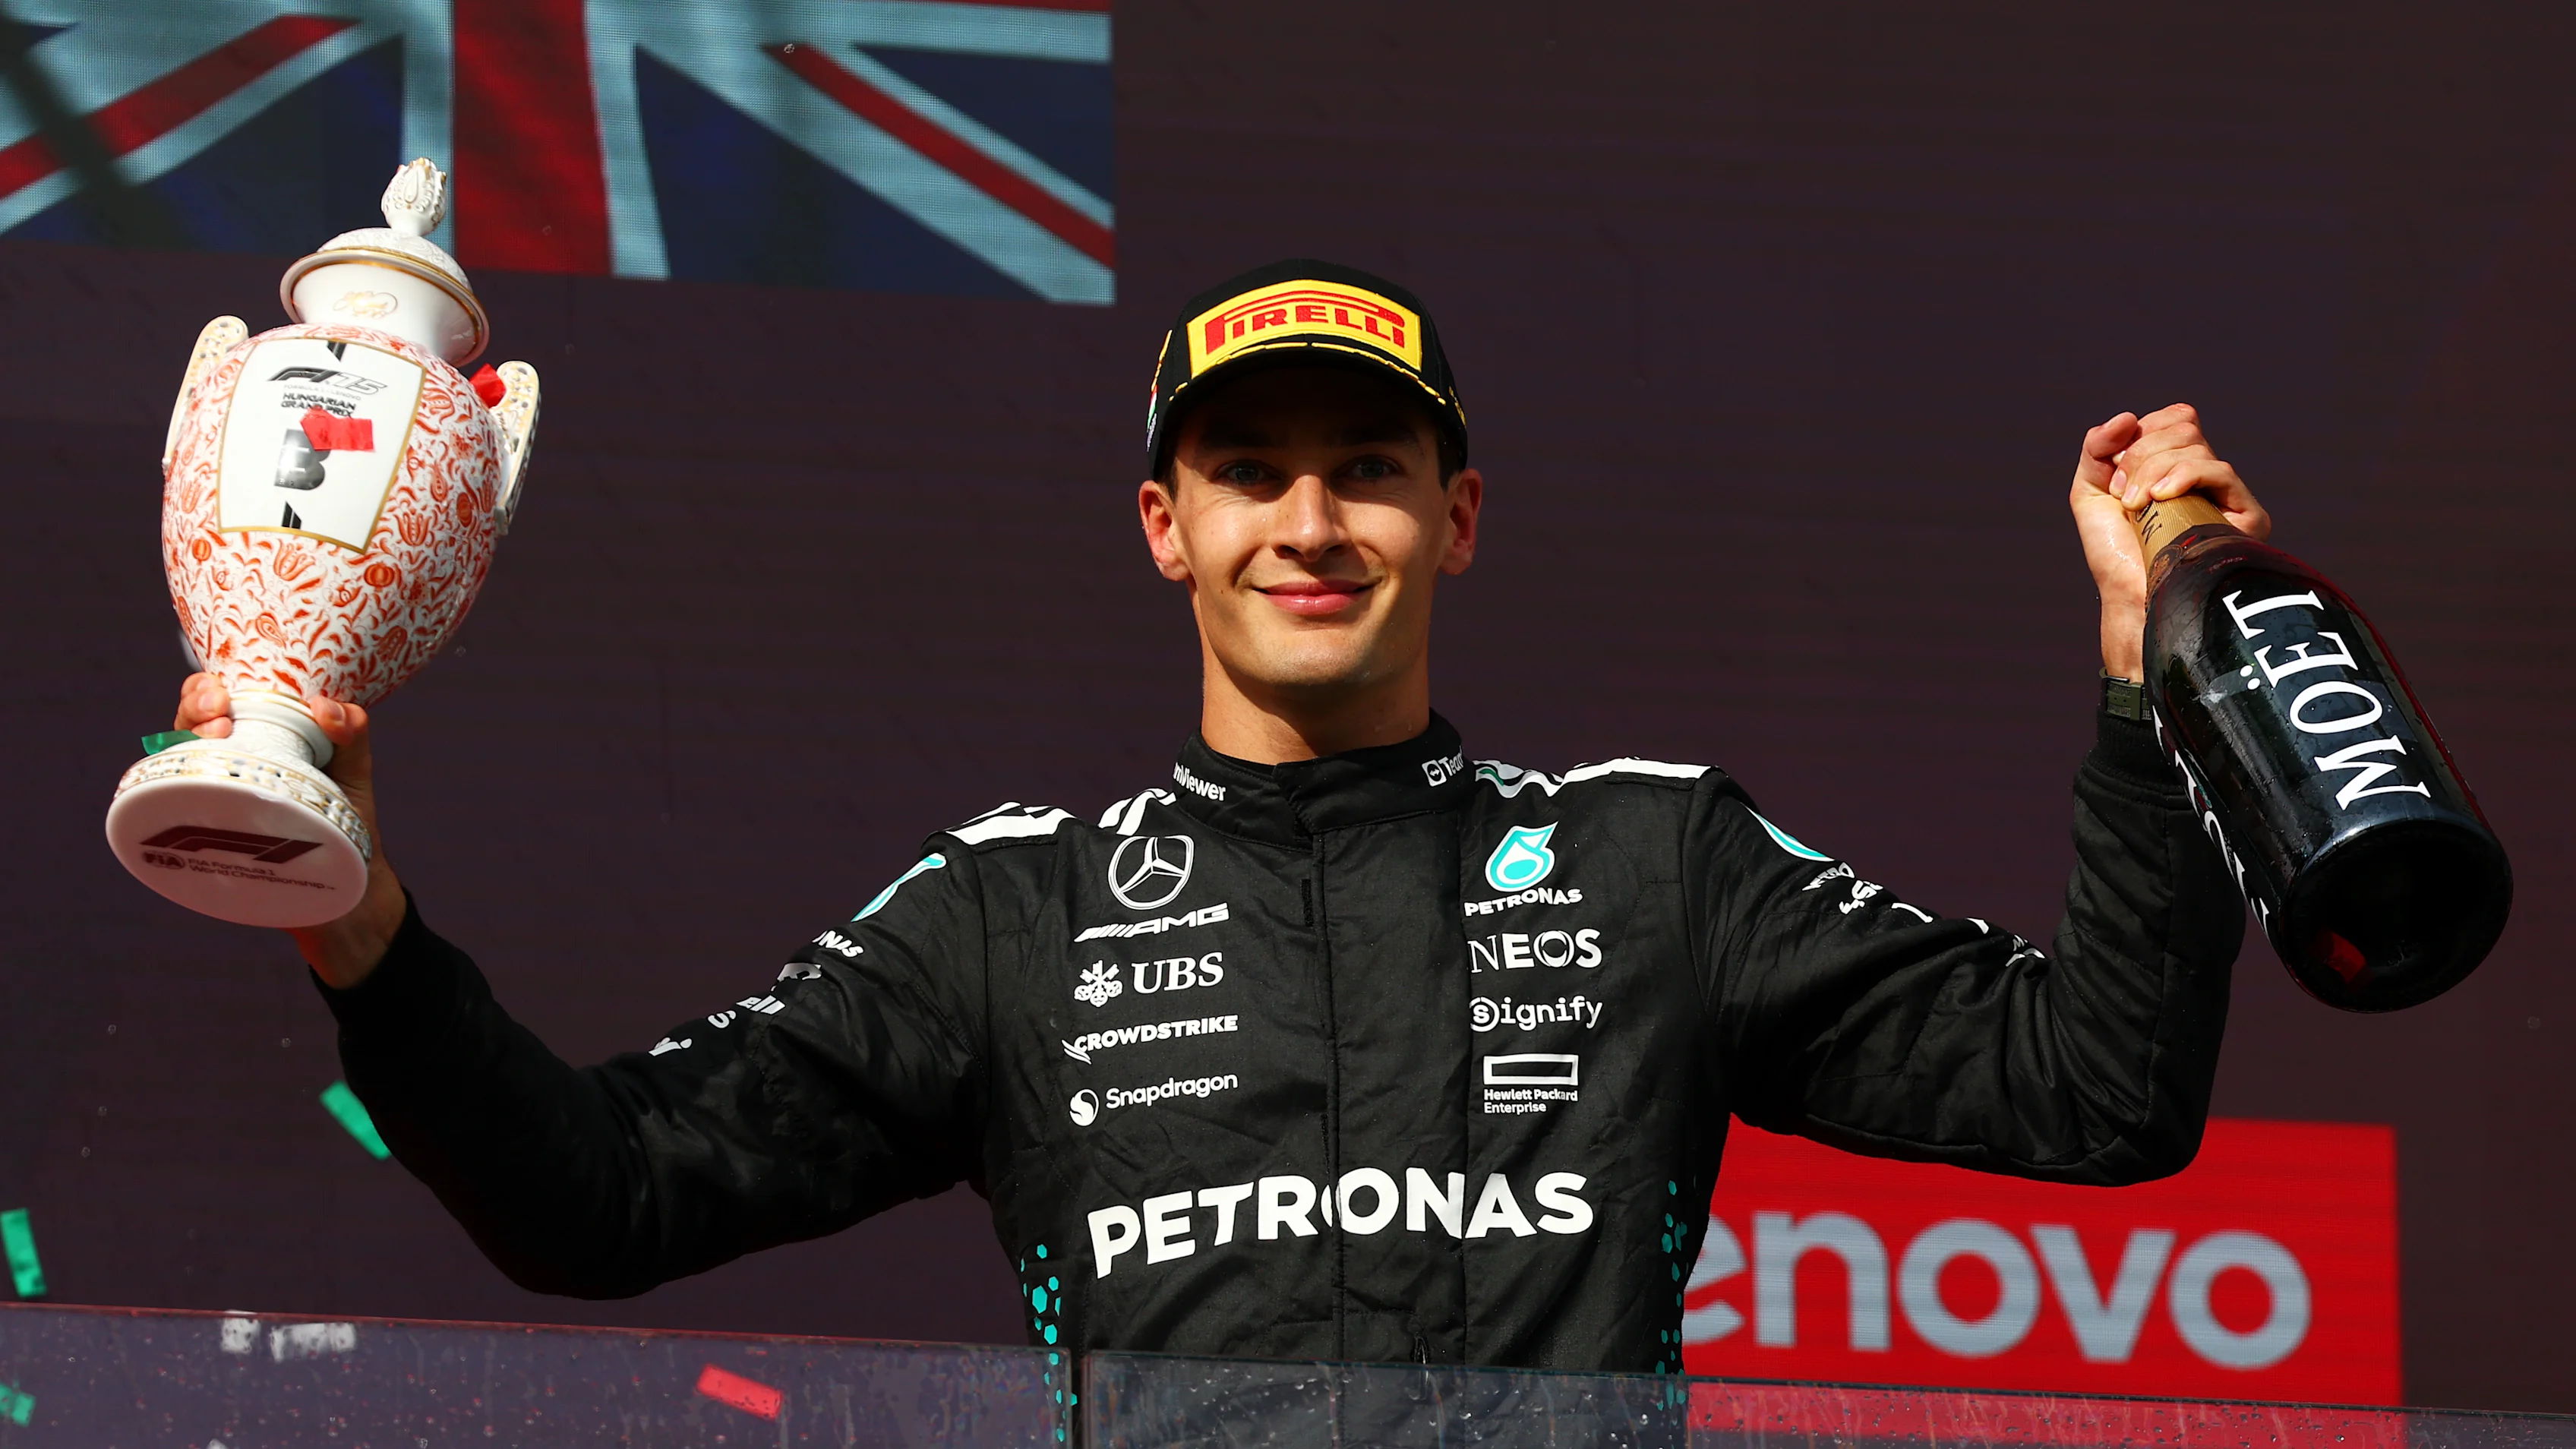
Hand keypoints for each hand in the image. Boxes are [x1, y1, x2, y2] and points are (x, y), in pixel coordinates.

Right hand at [174, 675, 405, 986]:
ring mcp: (213, 799)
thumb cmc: (344, 823)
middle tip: (218, 717)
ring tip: (213, 737)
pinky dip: (170, 793)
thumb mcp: (355, 773)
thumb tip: (327, 706)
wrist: (344, 895)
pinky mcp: (206, 835)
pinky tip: (186, 788)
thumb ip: (352, 734)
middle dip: (194, 706)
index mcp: (258, 737)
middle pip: (190, 721)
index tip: (227, 696)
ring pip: (178, 758)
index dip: (210, 689)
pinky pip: (173, 810)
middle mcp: (228, 763)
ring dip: (185, 738)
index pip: (218, 699)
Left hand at [2068, 403, 2270, 680]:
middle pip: (2184, 427)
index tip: (2115, 473)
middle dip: (2141, 454)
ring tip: (2136, 505)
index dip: (2141, 434)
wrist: (2130, 596)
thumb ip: (2098, 446)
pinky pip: (2220, 471)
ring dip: (2153, 469)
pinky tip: (2161, 498)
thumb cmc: (2114, 551)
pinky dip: (2183, 475)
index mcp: (2177, 465)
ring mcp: (2227, 494)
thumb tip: (2127, 418)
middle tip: (2123, 495)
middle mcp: (2206, 476)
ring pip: (2196, 445)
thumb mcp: (2091, 489)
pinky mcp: (2247, 515)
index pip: (2174, 419)